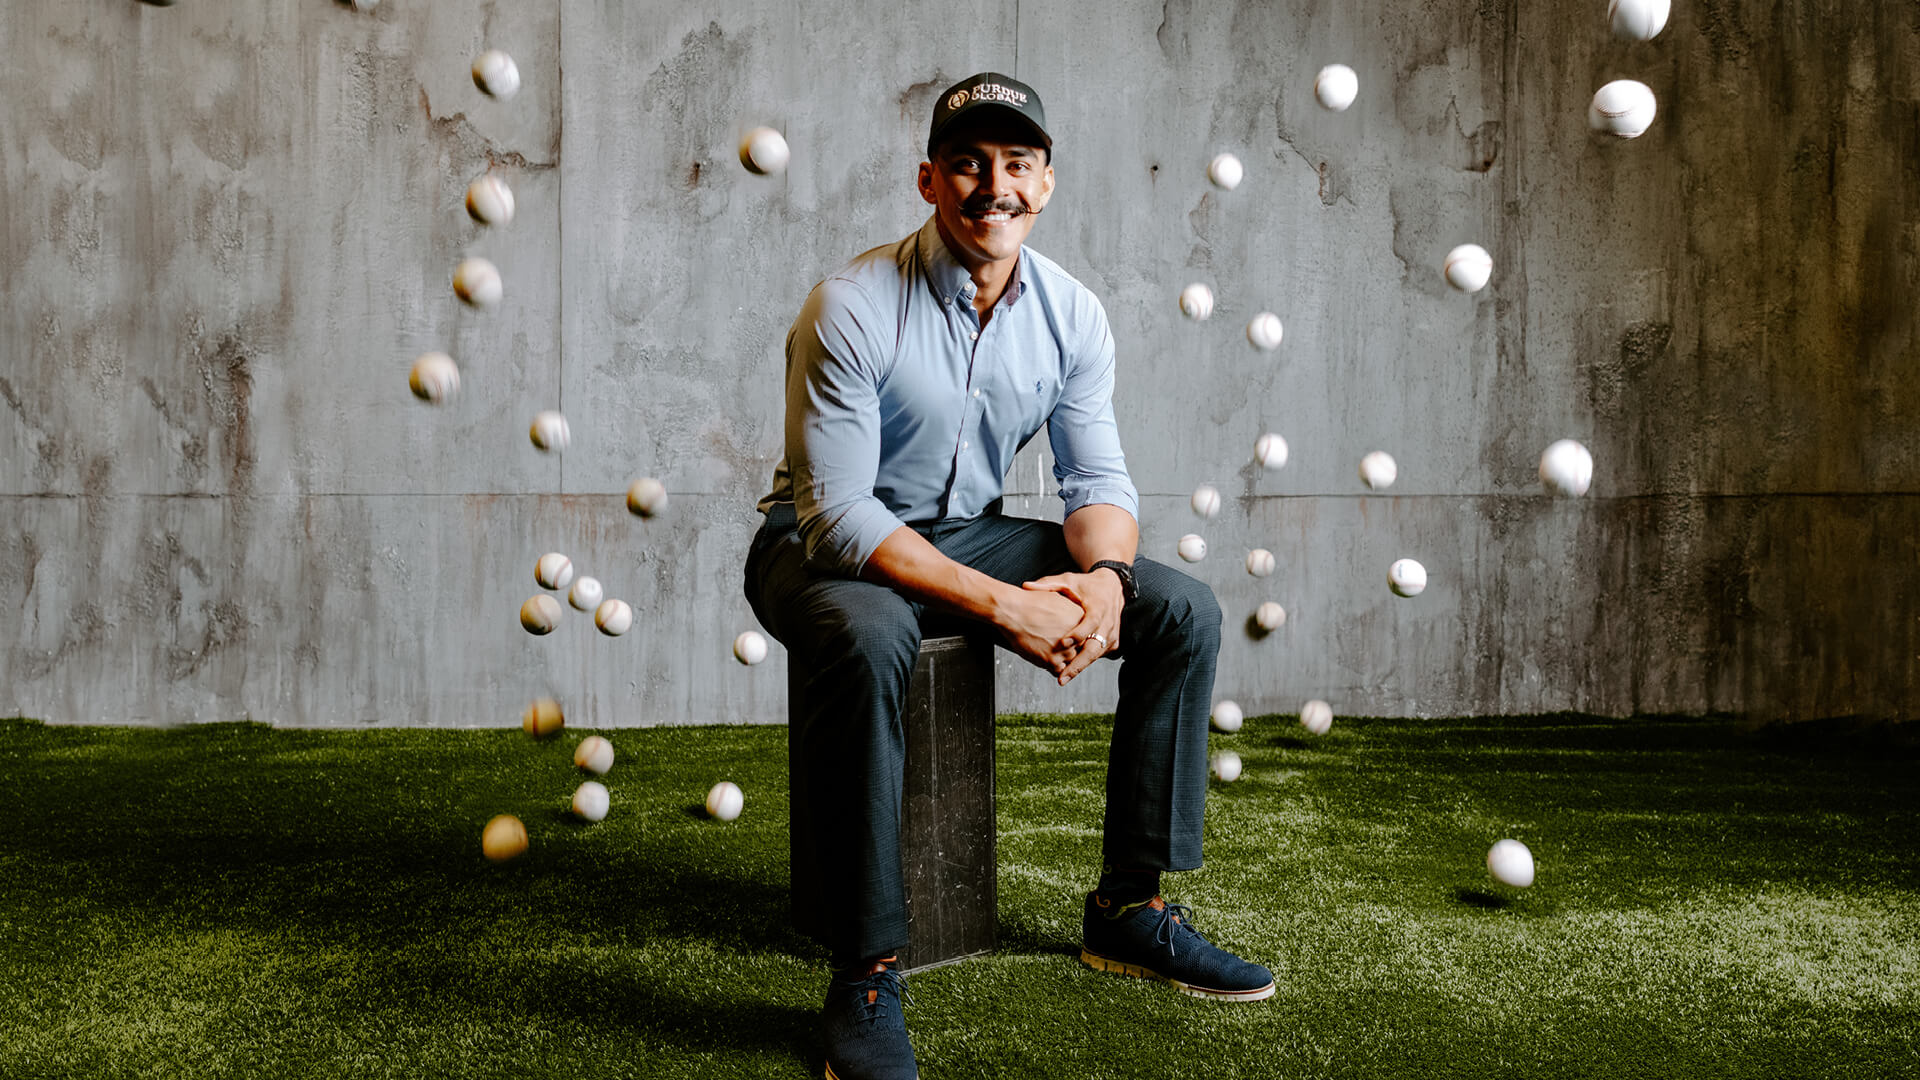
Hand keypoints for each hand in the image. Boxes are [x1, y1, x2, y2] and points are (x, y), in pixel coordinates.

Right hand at [994, 587, 1086, 680]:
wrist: (1013, 611)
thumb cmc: (1030, 603)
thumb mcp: (1057, 599)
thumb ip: (1070, 611)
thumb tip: (1073, 618)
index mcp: (1080, 619)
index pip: (1083, 634)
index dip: (1073, 637)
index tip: (1064, 636)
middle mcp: (1077, 637)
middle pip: (1077, 649)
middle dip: (1067, 648)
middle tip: (1053, 642)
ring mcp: (1065, 650)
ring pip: (1068, 661)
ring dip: (1058, 657)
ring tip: (1045, 647)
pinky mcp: (1052, 661)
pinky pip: (1057, 670)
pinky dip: (1050, 665)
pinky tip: (1042, 654)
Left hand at [1021, 568, 1123, 683]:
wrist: (1112, 587)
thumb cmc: (1087, 585)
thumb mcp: (1069, 581)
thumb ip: (1048, 584)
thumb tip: (1025, 586)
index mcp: (1098, 607)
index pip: (1090, 623)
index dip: (1077, 634)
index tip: (1062, 643)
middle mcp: (1108, 623)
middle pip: (1095, 648)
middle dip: (1078, 664)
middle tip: (1061, 676)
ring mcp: (1111, 635)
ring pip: (1096, 655)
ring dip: (1080, 666)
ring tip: (1063, 677)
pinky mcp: (1112, 642)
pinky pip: (1098, 655)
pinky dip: (1084, 662)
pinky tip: (1070, 670)